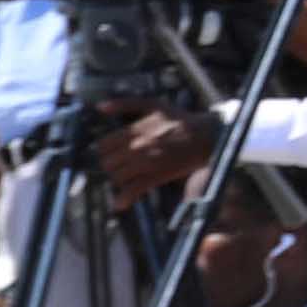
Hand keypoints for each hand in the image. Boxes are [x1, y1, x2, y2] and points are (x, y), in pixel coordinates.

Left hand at [101, 108, 215, 196]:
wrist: (206, 136)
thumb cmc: (180, 119)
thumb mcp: (153, 104)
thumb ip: (125, 103)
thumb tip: (100, 107)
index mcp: (134, 130)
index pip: (103, 145)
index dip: (105, 150)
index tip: (111, 152)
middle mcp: (137, 147)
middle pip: (108, 163)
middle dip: (111, 165)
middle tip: (119, 165)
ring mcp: (146, 163)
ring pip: (118, 177)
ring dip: (119, 179)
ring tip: (126, 177)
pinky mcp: (157, 176)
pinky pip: (134, 190)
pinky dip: (124, 198)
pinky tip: (120, 204)